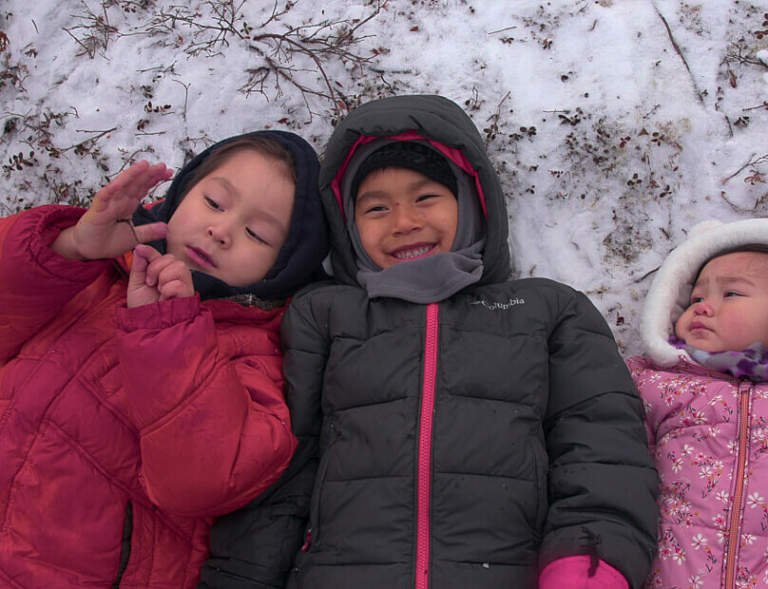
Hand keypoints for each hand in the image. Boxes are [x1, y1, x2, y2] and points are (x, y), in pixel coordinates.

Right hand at [51, 161, 172, 260]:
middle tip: (164, 166)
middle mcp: (119, 200)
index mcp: (128, 205)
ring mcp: (108, 203)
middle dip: (149, 174)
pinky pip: (105, 196)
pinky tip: (122, 181)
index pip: (143, 188)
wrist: (88, 250)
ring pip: (122, 185)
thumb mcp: (135, 237)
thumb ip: (150, 231)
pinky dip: (113, 188)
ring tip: (145, 165)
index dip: (155, 179)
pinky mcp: (98, 209)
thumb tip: (168, 229)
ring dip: (133, 174)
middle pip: (136, 183)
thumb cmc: (108, 241)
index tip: (170, 173)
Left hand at [127, 244, 194, 307]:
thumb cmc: (143, 307)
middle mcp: (176, 277)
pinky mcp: (188, 295)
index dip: (150, 251)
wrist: (147, 325)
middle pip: (172, 258)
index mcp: (163, 273)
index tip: (140, 249)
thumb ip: (139, 267)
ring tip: (158, 290)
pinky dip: (168, 289)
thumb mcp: (136, 285)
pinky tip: (164, 297)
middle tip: (150, 282)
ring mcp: (184, 286)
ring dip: (164, 277)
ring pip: (179, 267)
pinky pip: (180, 283)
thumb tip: (139, 248)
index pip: (161, 256)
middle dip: (156, 267)